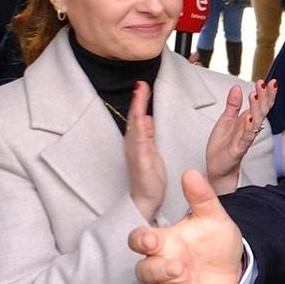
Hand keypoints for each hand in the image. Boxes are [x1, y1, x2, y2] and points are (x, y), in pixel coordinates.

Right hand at [124, 82, 164, 221]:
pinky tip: (142, 120)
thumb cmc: (149, 177)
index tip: (143, 86)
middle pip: (134, 117)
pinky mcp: (140, 161)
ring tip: (140, 94)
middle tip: (141, 84)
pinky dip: (140, 130)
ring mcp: (136, 152)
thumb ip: (148, 135)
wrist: (145, 199)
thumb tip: (147, 118)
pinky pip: (140, 143)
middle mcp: (134, 144)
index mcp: (138, 141)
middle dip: (137, 100)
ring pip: (135, 126)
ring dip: (137, 110)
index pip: (138, 117)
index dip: (140, 101)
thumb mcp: (151, 151)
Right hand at [131, 169, 246, 283]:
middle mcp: (162, 266)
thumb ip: (201, 197)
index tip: (150, 238)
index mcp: (164, 242)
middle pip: (143, 272)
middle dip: (158, 271)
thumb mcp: (213, 217)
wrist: (236, 262)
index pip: (138, 241)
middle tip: (178, 267)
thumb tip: (191, 173)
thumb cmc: (215, 239)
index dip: (139, 241)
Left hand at [204, 79, 277, 193]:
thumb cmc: (223, 145)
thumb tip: (237, 87)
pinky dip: (248, 127)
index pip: (261, 104)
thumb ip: (233, 104)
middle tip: (264, 83)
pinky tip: (249, 117)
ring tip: (256, 95)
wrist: (217, 167)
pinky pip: (246, 137)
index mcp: (248, 120)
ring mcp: (246, 138)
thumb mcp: (226, 119)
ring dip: (257, 108)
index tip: (268, 80)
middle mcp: (250, 128)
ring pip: (256, 121)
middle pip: (262, 110)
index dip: (265, 93)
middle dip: (264, 97)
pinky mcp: (239, 148)